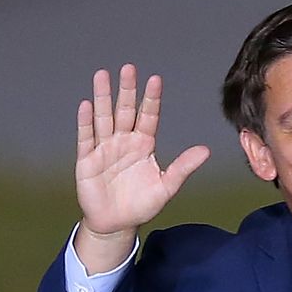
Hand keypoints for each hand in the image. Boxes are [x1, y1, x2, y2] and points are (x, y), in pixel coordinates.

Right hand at [74, 64, 209, 264]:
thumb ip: (182, 168)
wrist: (116, 224)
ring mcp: (105, 148)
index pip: (148, 116)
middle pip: (125, 110)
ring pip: (104, 118)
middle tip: (129, 68)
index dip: (151, 98)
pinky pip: (86, 138)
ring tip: (102, 75)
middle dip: (126, 90)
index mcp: (144, 144)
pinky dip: (86, 122)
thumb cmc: (141, 205)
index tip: (155, 79)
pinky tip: (86, 105)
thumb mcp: (166, 187)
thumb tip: (205, 151)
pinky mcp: (87, 160)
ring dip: (103, 97)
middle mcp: (124, 141)